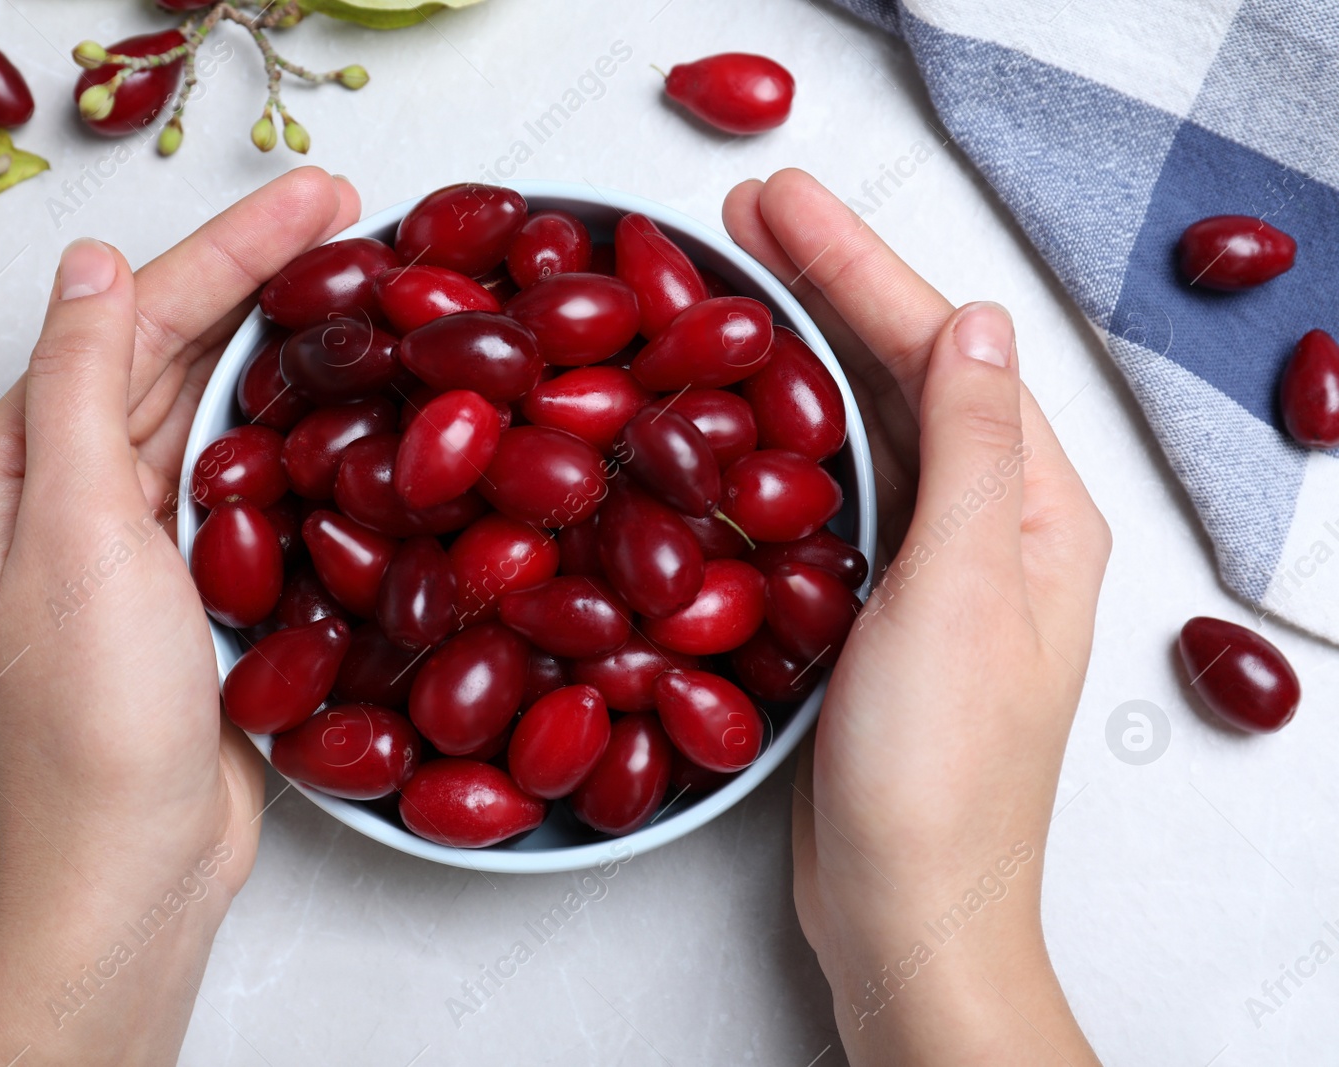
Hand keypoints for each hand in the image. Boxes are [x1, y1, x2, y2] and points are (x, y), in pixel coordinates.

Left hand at [0, 168, 358, 1064]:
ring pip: (220, 404)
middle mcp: (79, 484)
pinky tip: (347, 391)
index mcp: (27, 461)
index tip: (321, 197)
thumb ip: (83, 389)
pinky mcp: (205, 577)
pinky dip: (297, 424)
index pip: (133, 319)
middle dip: (267, 276)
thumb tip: (93, 261)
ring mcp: (145, 532)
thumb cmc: (94, 715)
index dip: (230, 248)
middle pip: (180, 348)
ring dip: (286, 338)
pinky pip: (253, 473)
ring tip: (363, 280)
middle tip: (361, 216)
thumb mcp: (75, 533)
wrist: (136, 862)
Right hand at [725, 170, 1107, 1064]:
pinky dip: (778, 440)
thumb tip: (975, 321)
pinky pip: (825, 497)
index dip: (860, 266)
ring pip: (858, 431)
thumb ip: (975, 453)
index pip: (944, 354)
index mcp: (1037, 512)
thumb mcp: (967, 595)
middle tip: (744, 219)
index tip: (782, 201)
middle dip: (825, 289)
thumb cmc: (943, 775)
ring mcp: (925, 570)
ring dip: (795, 354)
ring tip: (728, 287)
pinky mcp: (865, 610)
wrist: (906, 912)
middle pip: (901, 377)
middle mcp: (989, 529)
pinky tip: (730, 412)